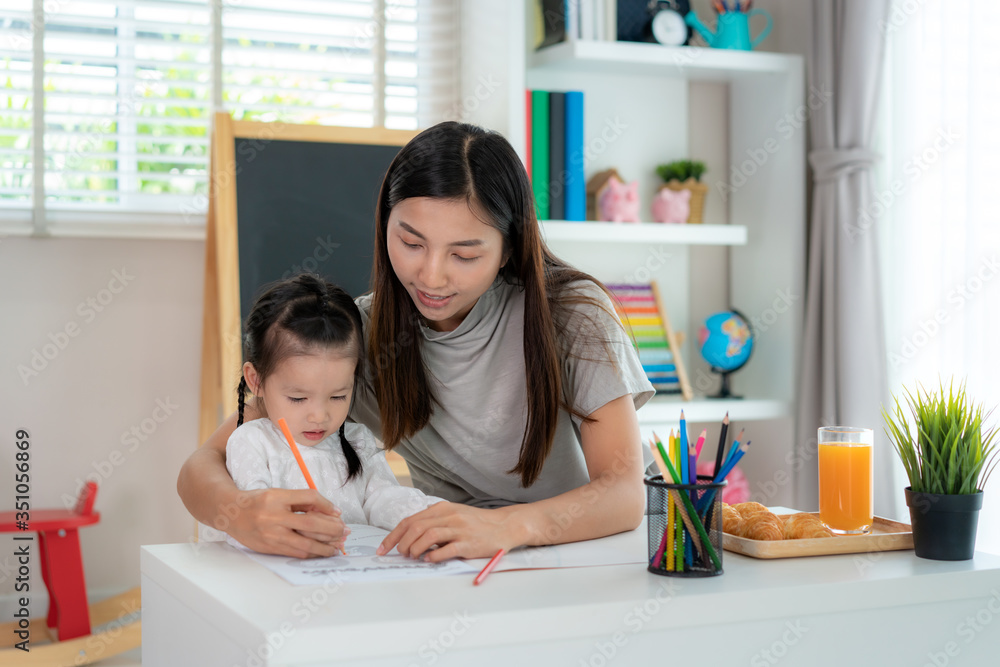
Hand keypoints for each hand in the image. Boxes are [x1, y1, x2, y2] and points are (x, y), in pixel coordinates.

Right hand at [228, 488, 348, 557]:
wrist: (230, 514)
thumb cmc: (257, 501)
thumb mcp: (277, 493)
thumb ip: (300, 500)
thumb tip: (328, 510)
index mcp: (277, 497)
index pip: (309, 498)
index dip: (327, 504)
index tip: (337, 511)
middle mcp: (274, 516)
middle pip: (311, 523)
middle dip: (332, 528)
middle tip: (345, 530)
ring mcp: (272, 534)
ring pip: (306, 542)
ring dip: (326, 546)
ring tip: (338, 546)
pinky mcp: (270, 548)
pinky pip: (296, 552)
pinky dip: (312, 553)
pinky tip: (322, 552)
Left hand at [376, 502, 518, 562]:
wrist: (504, 526)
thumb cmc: (476, 523)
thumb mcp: (453, 515)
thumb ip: (433, 522)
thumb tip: (410, 538)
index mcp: (442, 509)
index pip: (410, 521)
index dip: (393, 536)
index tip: (383, 548)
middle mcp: (449, 516)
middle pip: (416, 527)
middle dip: (401, 543)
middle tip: (401, 555)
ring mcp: (459, 529)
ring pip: (428, 536)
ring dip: (415, 549)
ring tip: (413, 557)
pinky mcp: (468, 543)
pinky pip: (447, 549)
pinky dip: (434, 556)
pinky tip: (429, 560)